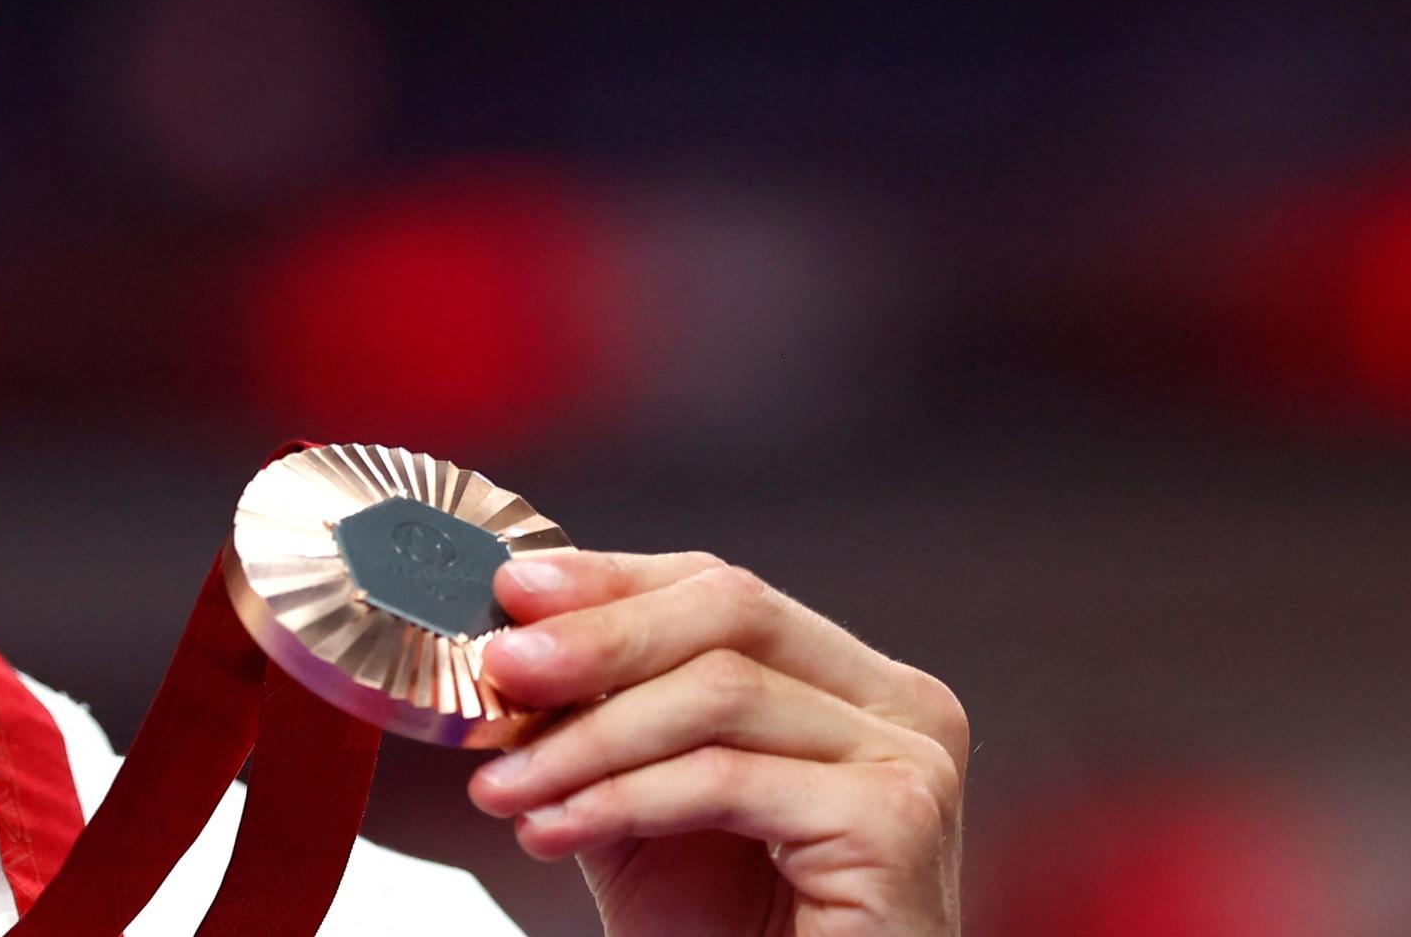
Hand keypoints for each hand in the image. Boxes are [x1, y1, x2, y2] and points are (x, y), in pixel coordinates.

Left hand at [463, 550, 967, 936]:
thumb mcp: (644, 804)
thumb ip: (600, 719)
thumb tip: (513, 643)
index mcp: (849, 682)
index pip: (719, 589)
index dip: (610, 582)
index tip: (511, 591)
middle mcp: (897, 705)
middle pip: (730, 614)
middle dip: (597, 638)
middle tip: (500, 667)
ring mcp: (909, 757)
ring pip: (719, 693)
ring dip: (587, 738)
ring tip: (506, 784)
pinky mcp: (895, 821)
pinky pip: (725, 778)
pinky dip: (621, 798)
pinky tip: (554, 828)